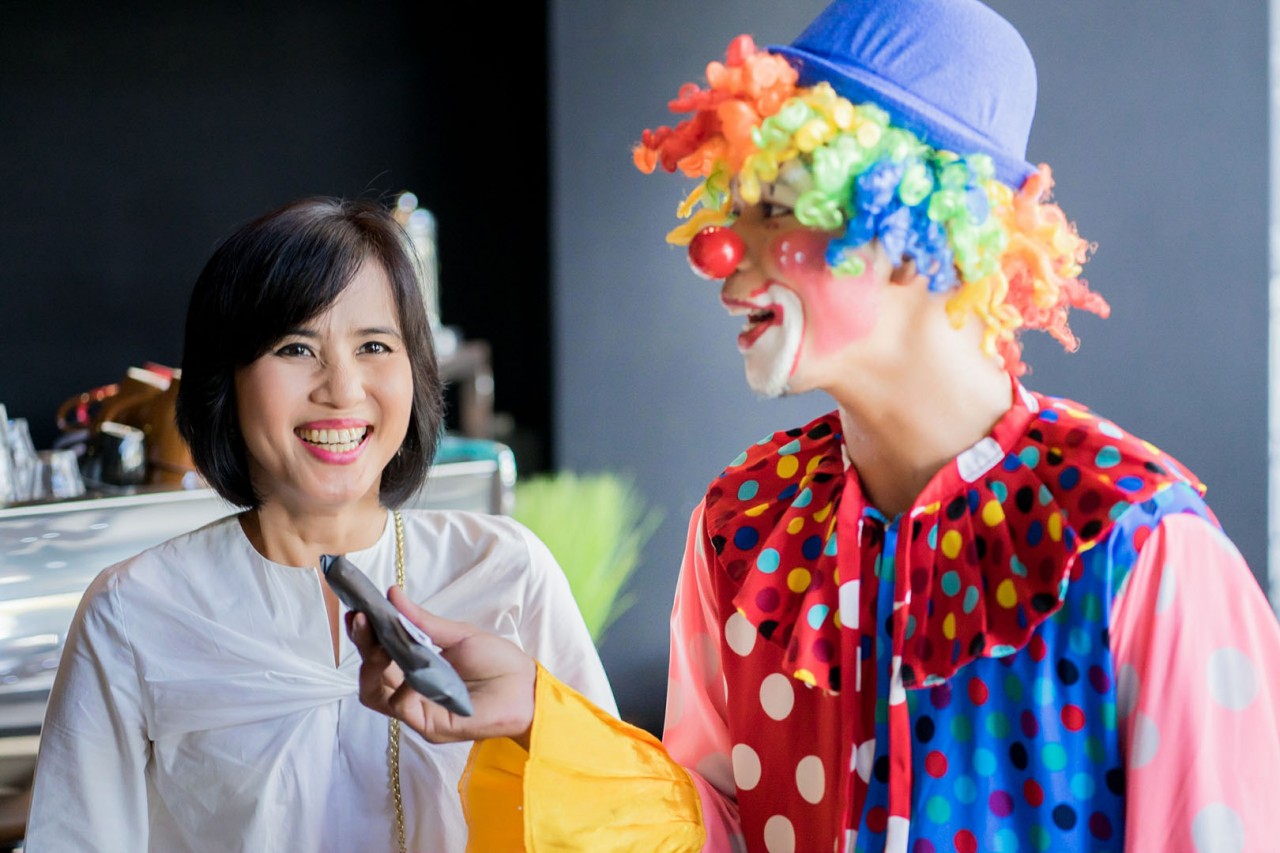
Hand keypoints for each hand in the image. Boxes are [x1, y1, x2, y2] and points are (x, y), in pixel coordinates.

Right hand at [347, 586, 536, 746]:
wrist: (526, 688)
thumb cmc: (496, 662)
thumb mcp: (457, 635)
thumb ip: (422, 621)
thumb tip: (392, 594)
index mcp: (416, 667)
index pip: (378, 654)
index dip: (364, 634)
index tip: (357, 610)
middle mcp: (410, 689)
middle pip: (370, 673)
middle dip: (363, 644)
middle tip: (361, 618)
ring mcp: (417, 709)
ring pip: (374, 693)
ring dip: (371, 664)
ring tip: (375, 638)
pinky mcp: (429, 725)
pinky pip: (400, 707)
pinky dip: (400, 687)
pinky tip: (409, 670)